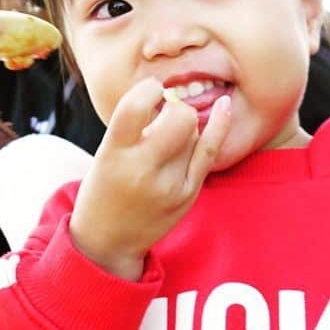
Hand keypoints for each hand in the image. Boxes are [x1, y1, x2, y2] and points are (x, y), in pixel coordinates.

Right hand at [69, 79, 230, 280]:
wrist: (108, 240)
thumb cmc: (105, 186)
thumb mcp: (105, 153)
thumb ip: (134, 127)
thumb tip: (173, 98)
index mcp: (113, 154)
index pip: (135, 106)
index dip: (148, 89)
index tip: (150, 90)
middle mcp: (142, 170)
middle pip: (179, 118)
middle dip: (176, 108)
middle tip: (163, 116)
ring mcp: (169, 185)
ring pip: (193, 134)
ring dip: (183, 129)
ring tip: (164, 144)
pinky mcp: (188, 194)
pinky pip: (210, 152)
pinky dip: (219, 126)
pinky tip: (225, 105)